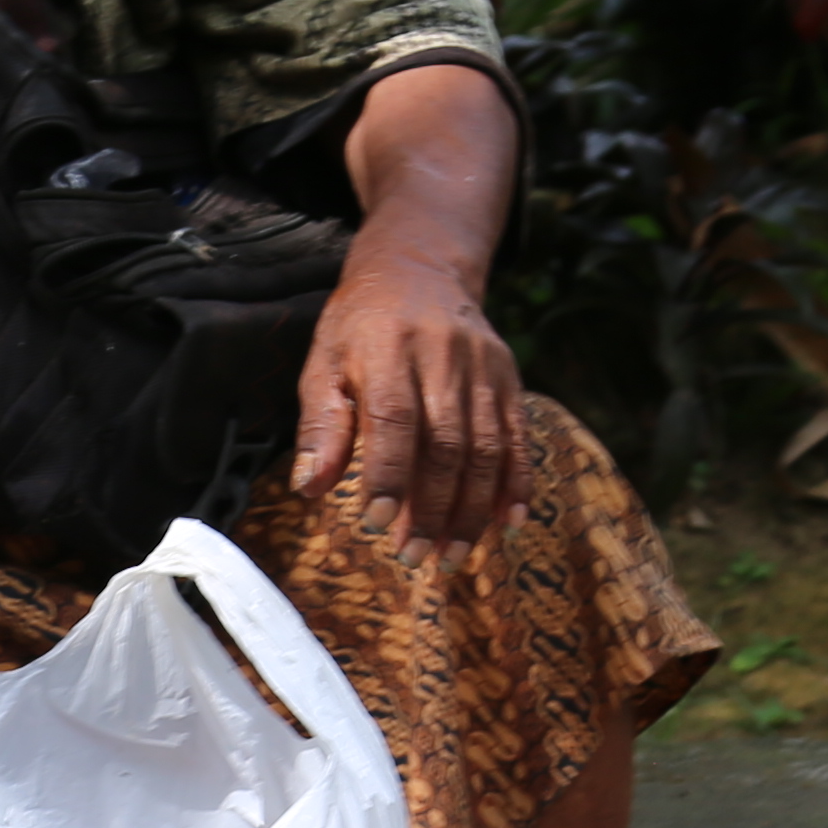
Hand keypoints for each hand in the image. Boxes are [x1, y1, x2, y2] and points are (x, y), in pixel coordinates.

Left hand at [289, 255, 528, 553]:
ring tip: (451, 556)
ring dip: (471, 510)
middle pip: (446, 443)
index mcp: (387, 348)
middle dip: (431, 508)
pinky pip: (518, 438)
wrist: (418, 269)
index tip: (377, 524)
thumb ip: (320, 425)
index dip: (389, 475)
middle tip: (414, 558)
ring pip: (486, 448)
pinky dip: (517, 485)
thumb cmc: (359, 326)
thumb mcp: (324, 361)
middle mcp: (442, 356)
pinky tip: (508, 525)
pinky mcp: (508, 379)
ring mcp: (482, 368)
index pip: (394, 419)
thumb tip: (310, 488)